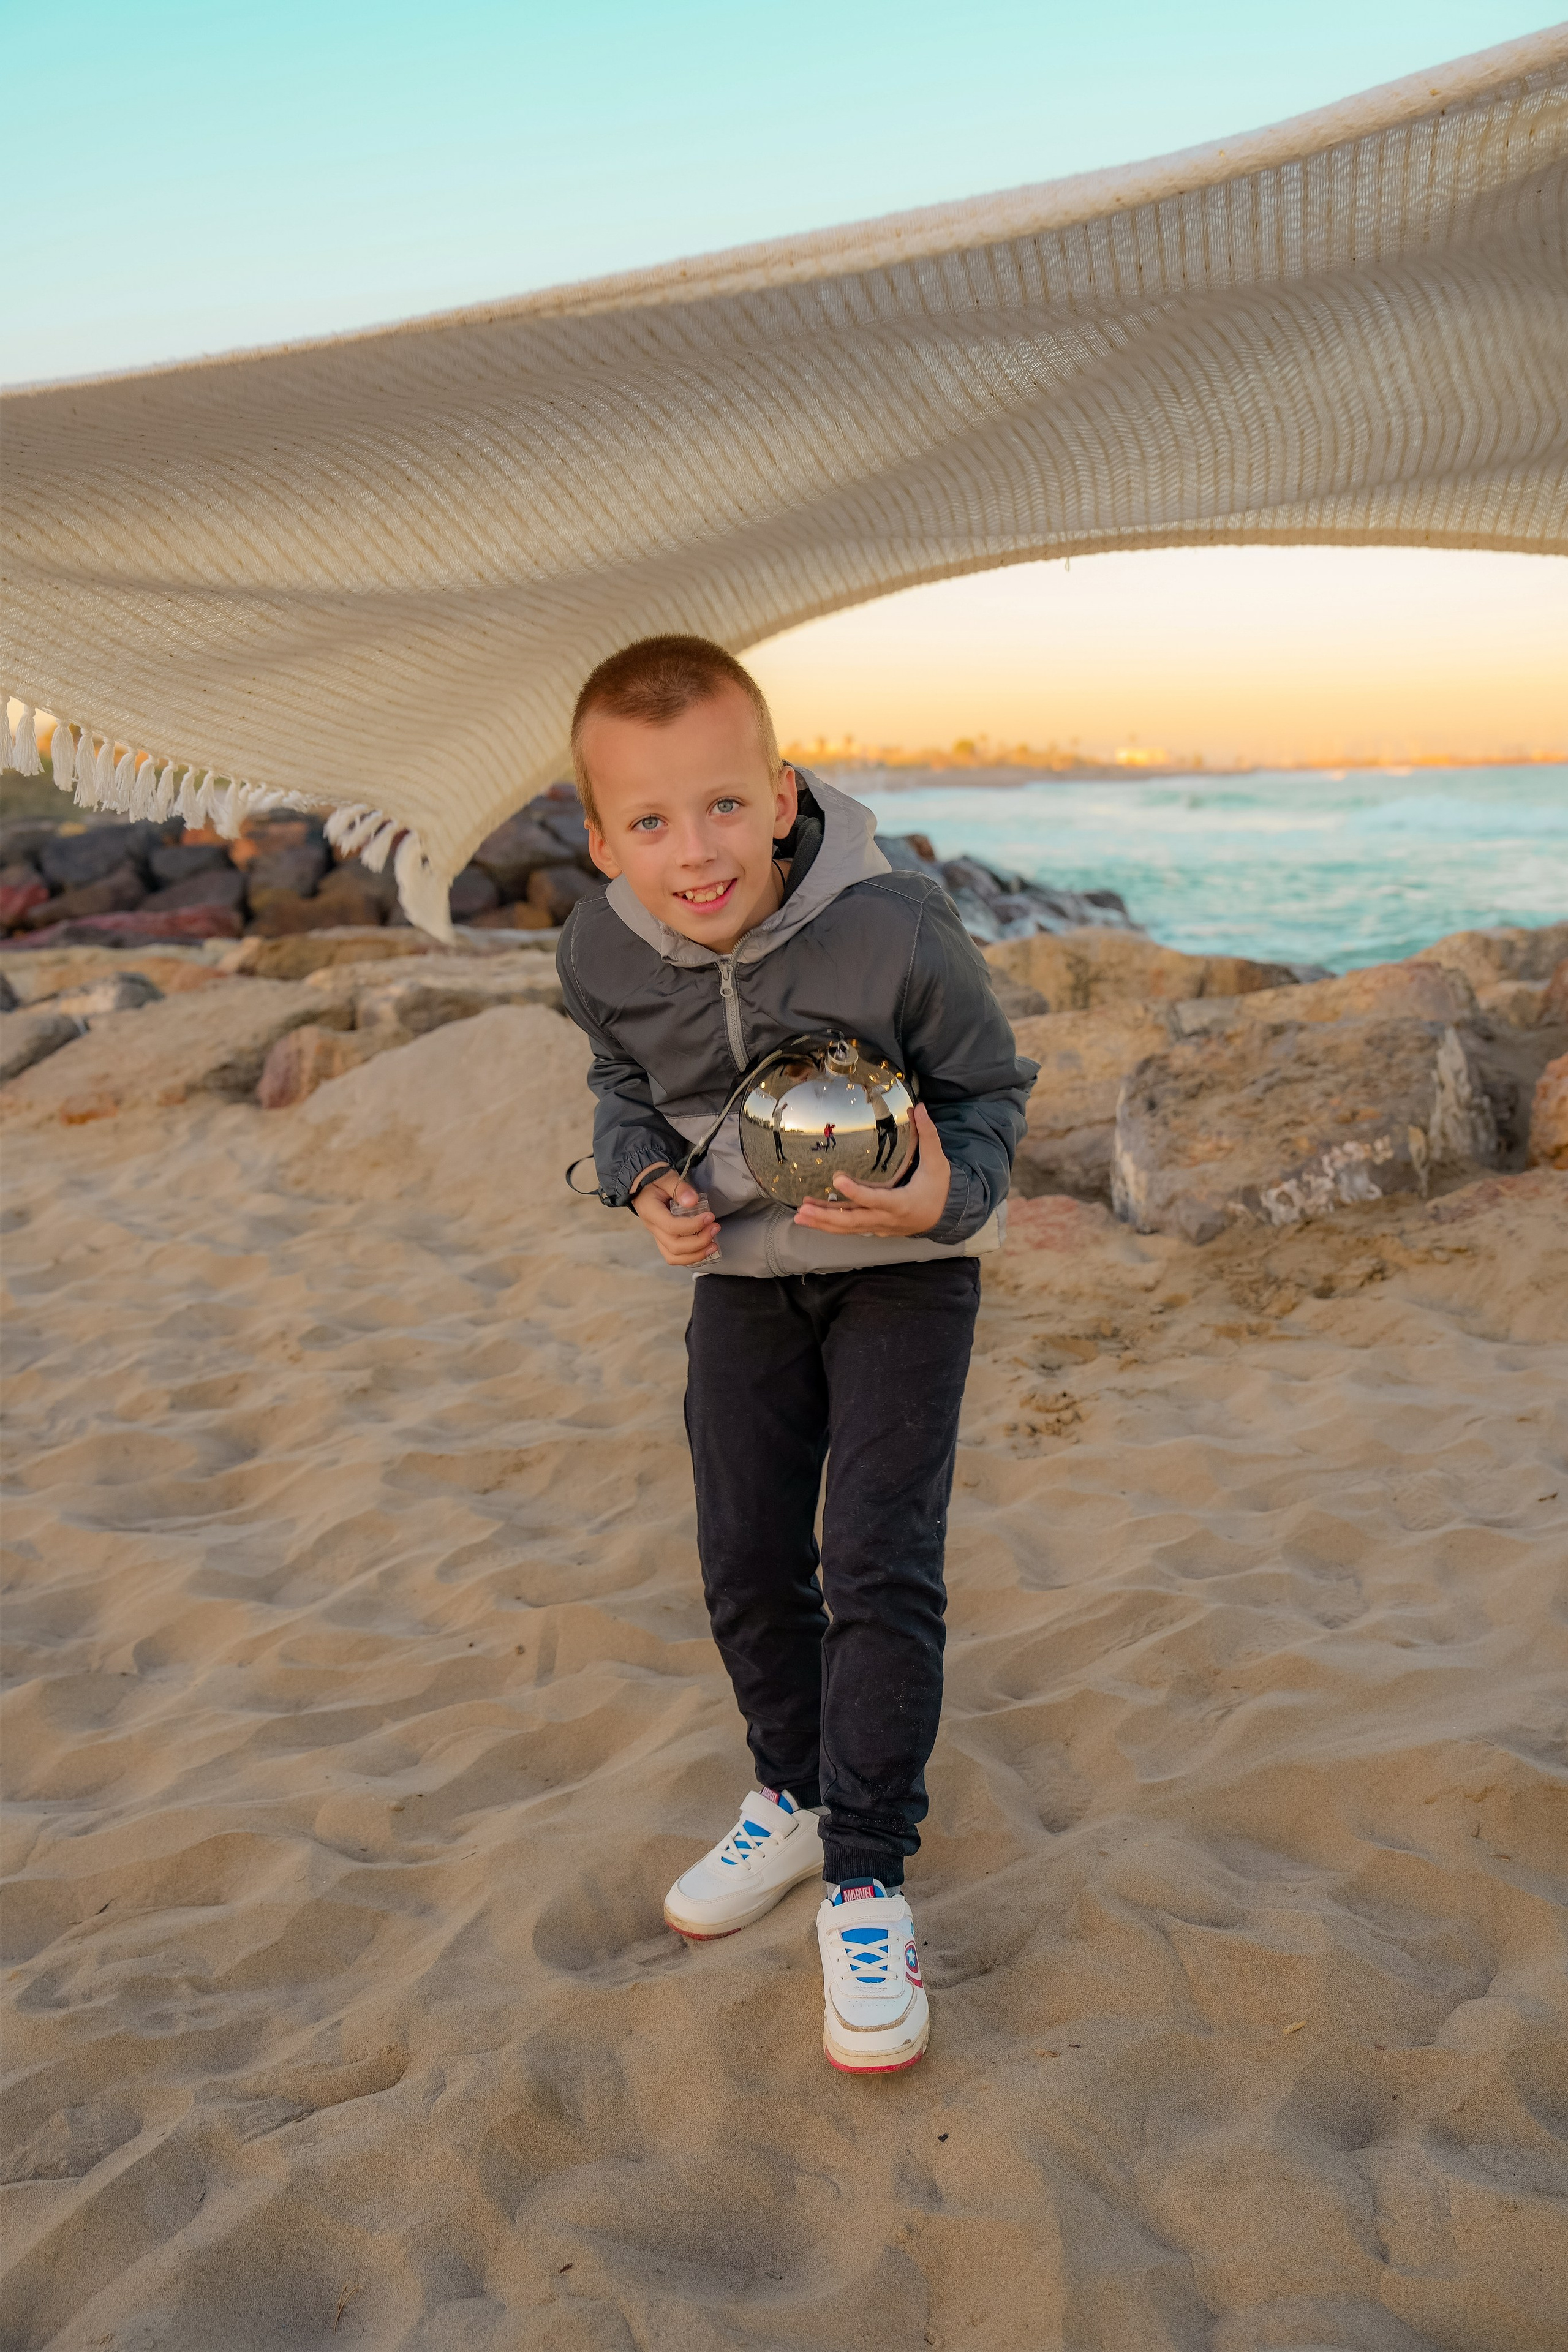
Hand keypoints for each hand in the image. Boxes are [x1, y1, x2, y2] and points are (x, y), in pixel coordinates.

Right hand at [631, 1166, 720, 1266]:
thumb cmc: (654, 1179)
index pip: (671, 1227)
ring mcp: (657, 1236)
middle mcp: (652, 1228)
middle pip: (674, 1247)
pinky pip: (675, 1255)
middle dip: (699, 1242)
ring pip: (673, 1256)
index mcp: (650, 1212)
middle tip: (715, 1228)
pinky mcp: (663, 1239)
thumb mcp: (665, 1177)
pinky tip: (705, 1250)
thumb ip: (679, 1187)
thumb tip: (693, 1201)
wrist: (642, 1184)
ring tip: (714, 1245)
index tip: (710, 1217)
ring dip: (696, 1255)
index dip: (693, 1225)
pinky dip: (690, 1257)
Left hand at [792, 1105, 950, 1237]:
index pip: (875, 1198)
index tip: (837, 1179)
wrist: (943, 1216)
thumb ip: (928, 1135)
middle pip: (853, 1221)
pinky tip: (811, 1215)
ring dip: (822, 1222)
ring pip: (847, 1228)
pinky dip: (829, 1223)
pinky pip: (849, 1227)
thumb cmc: (938, 1188)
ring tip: (799, 1215)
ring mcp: (878, 1226)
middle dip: (826, 1217)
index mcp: (902, 1202)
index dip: (856, 1191)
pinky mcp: (873, 1227)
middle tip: (803, 1210)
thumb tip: (920, 1108)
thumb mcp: (937, 1162)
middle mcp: (886, 1218)